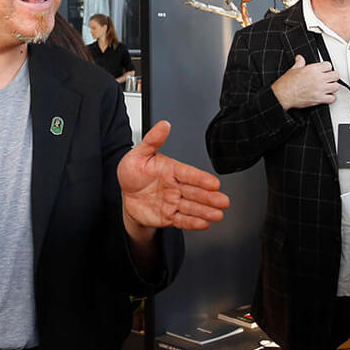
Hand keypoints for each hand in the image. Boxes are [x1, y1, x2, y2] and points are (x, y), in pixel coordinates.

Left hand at [119, 120, 229, 236]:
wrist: (125, 194)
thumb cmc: (133, 172)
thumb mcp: (139, 154)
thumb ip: (152, 140)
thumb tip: (164, 125)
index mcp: (172, 170)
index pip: (189, 174)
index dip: (201, 179)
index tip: (214, 183)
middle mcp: (176, 186)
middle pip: (195, 192)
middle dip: (210, 197)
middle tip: (223, 201)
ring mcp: (173, 202)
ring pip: (192, 207)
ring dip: (205, 211)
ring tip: (218, 214)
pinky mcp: (169, 216)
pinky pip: (182, 220)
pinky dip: (193, 223)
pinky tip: (204, 223)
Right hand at [271, 54, 338, 109]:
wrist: (283, 95)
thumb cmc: (287, 84)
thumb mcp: (293, 69)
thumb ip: (299, 62)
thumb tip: (300, 58)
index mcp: (312, 69)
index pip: (329, 65)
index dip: (327, 68)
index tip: (325, 70)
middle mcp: (318, 78)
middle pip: (335, 75)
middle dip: (332, 76)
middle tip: (329, 78)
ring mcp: (320, 89)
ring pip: (336, 87)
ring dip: (333, 87)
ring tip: (329, 87)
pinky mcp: (319, 99)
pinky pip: (332, 98)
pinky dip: (331, 98)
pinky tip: (327, 96)